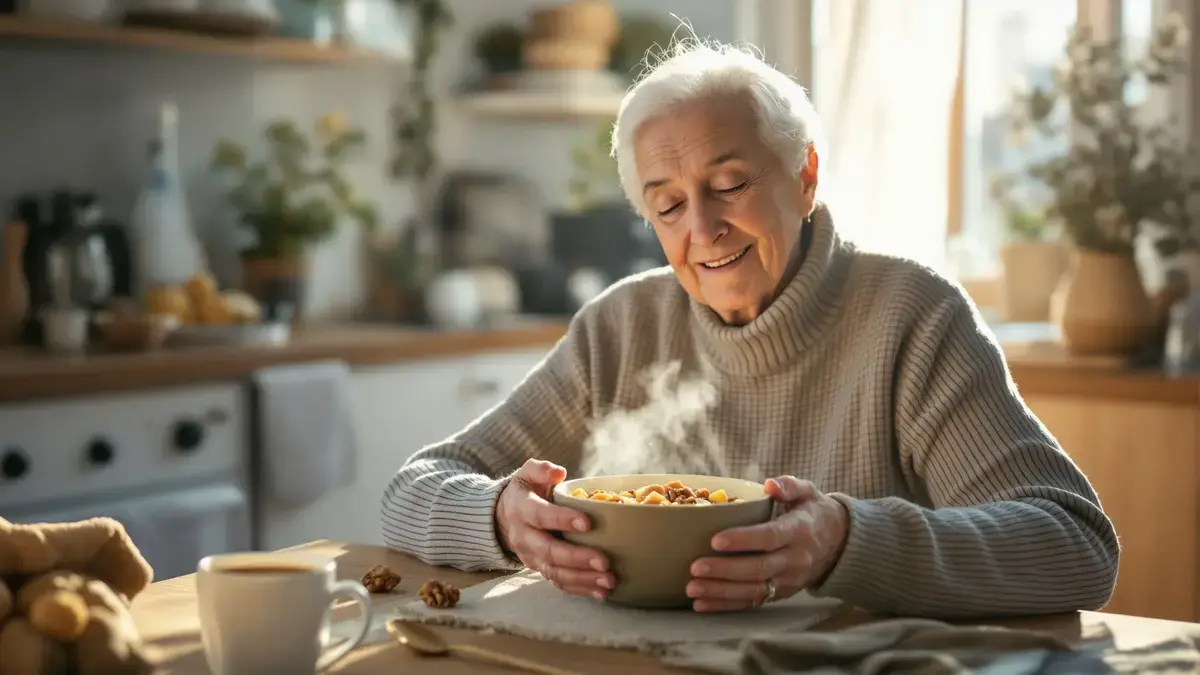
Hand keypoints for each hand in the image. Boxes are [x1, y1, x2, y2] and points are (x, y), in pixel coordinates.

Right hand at [495, 459, 614, 599]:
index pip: (541, 516)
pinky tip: (602, 593)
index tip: (588, 523)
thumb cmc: (525, 492)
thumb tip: (558, 472)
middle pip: (550, 551)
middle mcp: (525, 537)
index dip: (562, 520)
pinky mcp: (541, 569)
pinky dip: (581, 590)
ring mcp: (532, 557)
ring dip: (583, 579)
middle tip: (604, 562)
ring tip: (609, 580)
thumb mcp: (527, 474)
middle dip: (578, 558)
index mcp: (521, 510)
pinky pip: (560, 583)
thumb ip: (540, 470)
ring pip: (555, 572)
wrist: (502, 518)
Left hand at [687, 476, 848, 611]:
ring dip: (721, 592)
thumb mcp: (807, 491)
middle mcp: (795, 559)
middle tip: (695, 567)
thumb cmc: (813, 512)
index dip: (743, 540)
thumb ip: (788, 485)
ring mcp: (788, 580)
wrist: (840, 543)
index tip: (716, 540)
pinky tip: (702, 604)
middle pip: (758, 568)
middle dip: (725, 570)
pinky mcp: (781, 594)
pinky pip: (752, 602)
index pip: (770, 537)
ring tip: (693, 588)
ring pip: (754, 590)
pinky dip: (726, 605)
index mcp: (799, 531)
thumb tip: (769, 485)